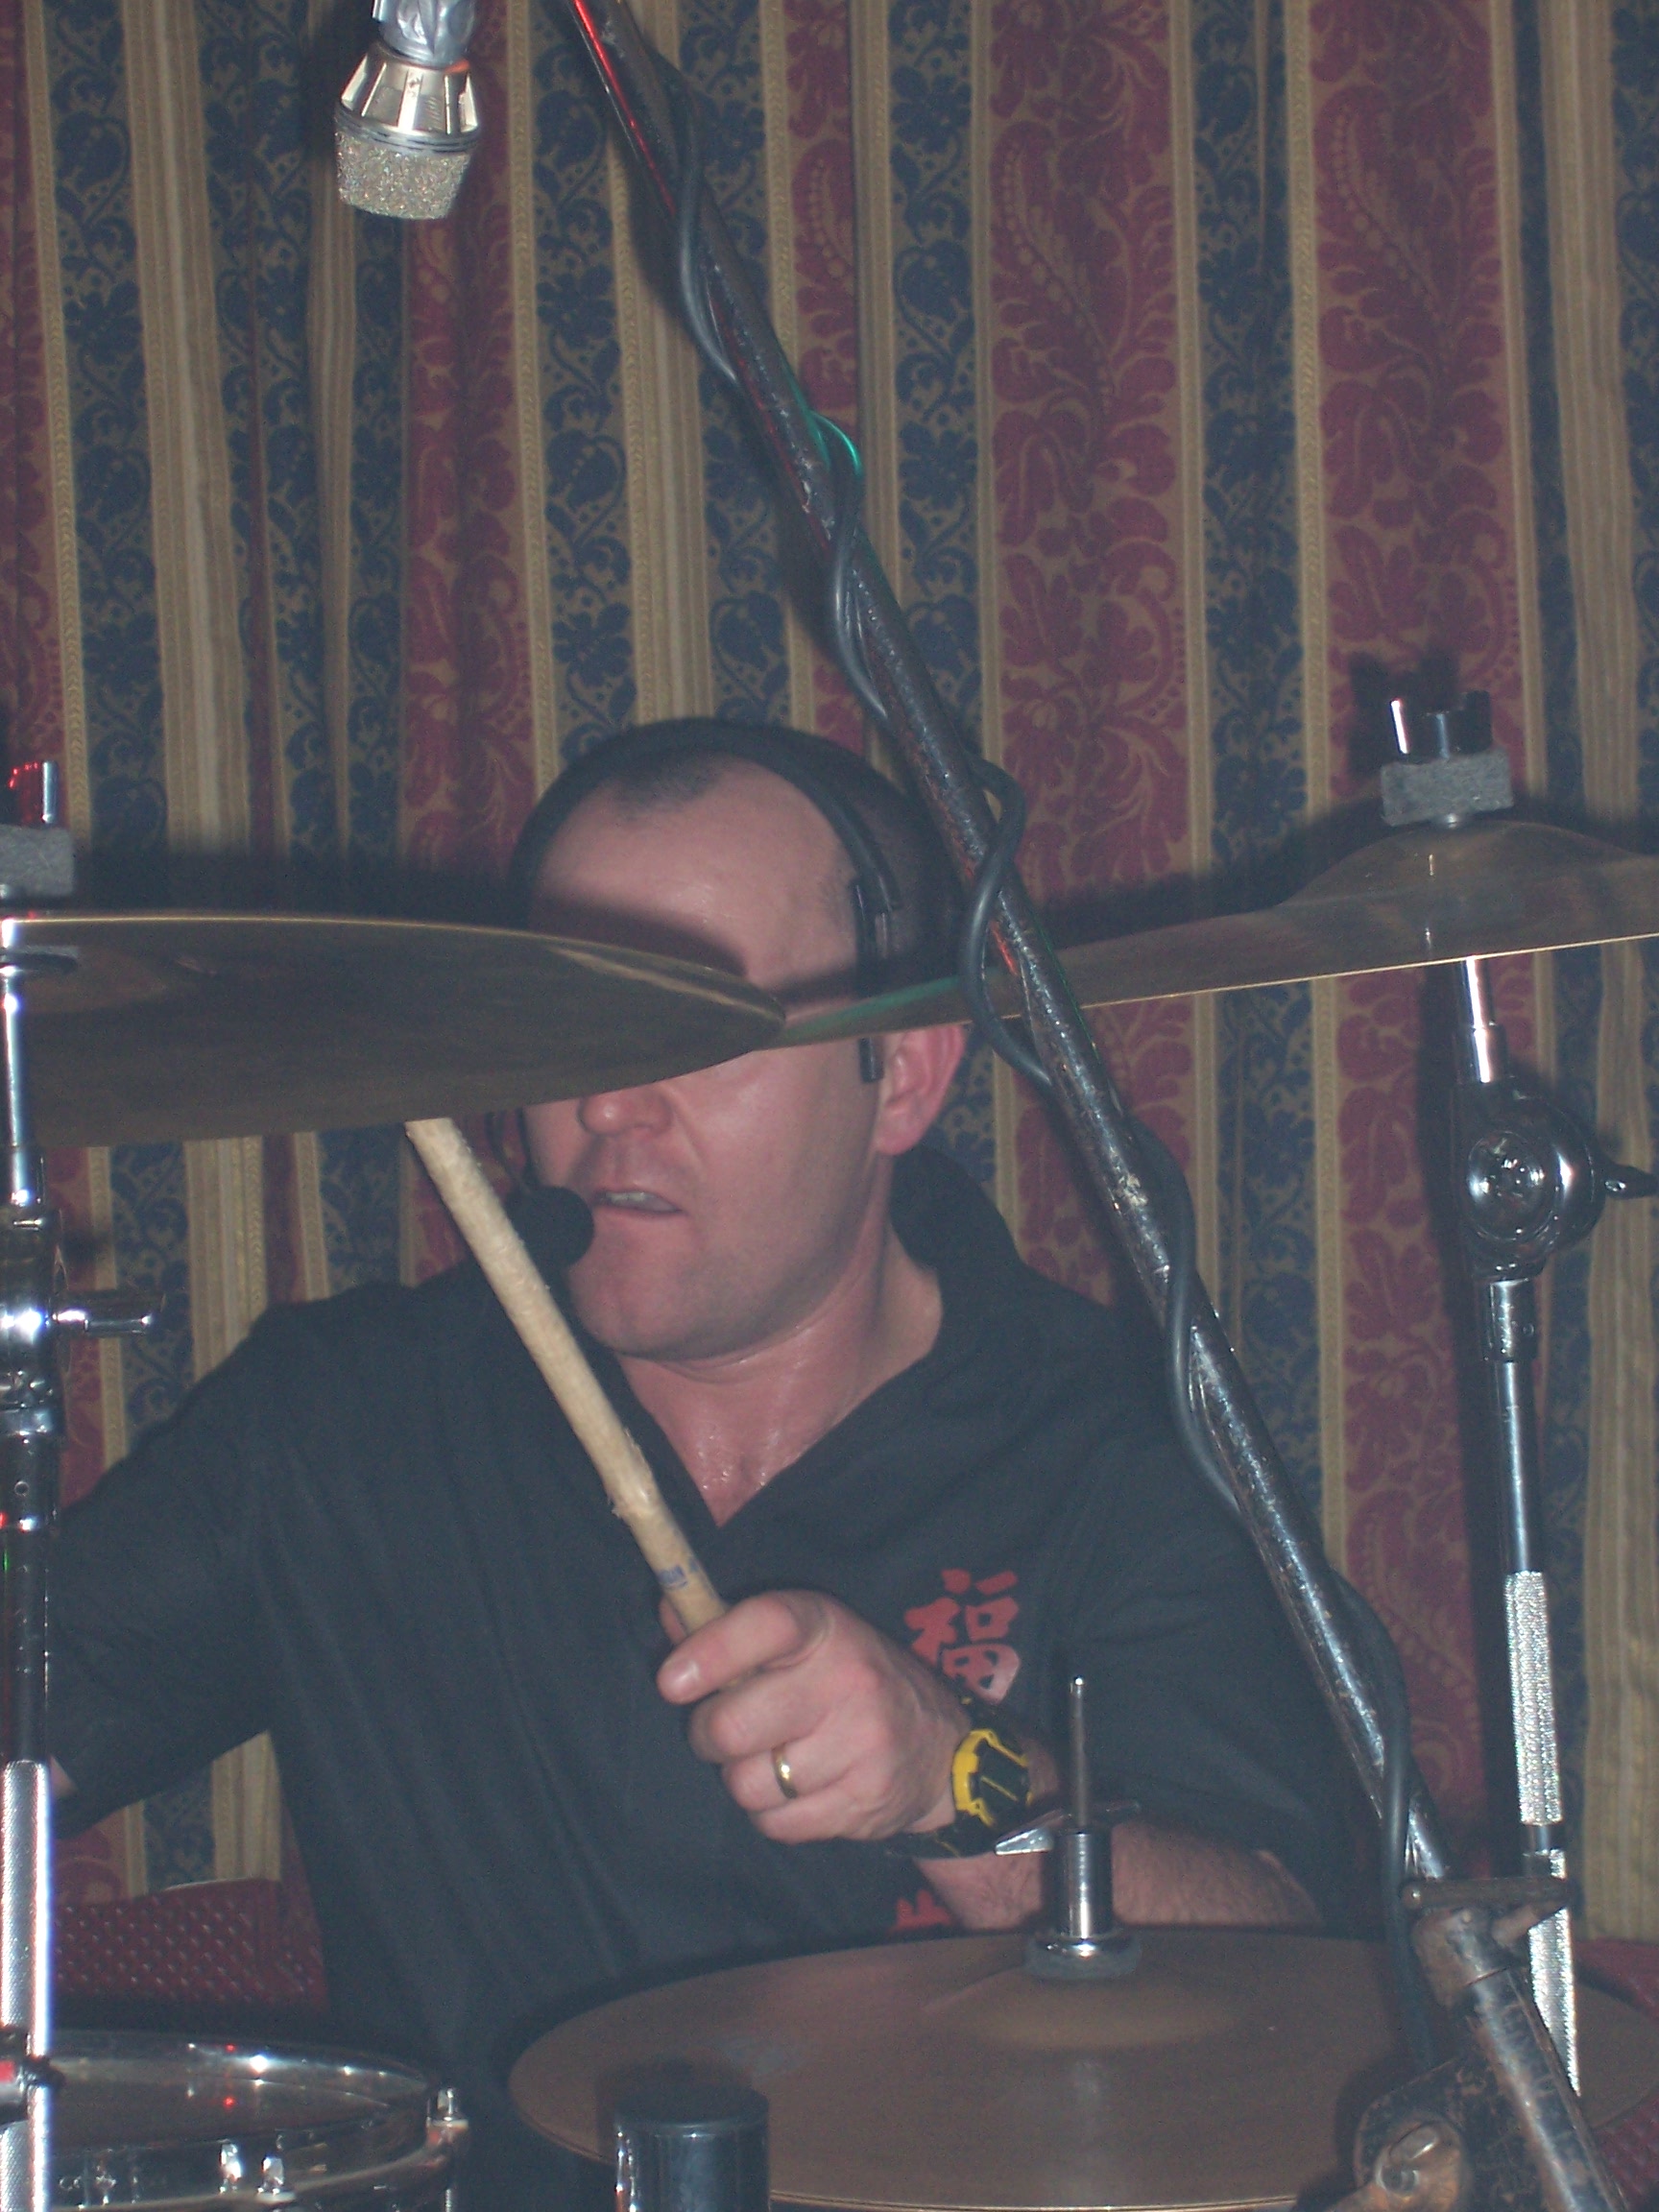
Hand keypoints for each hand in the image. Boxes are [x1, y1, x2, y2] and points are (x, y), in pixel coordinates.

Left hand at [656, 1590, 965, 1841]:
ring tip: (772, 1759)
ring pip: (747, 1784)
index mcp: (827, 1627)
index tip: (672, 1681)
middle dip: (710, 1735)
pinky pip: (775, 1824)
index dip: (710, 1651)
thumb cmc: (848, 1681)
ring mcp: (862, 1744)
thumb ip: (732, 1625)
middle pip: (733, 1726)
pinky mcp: (864, 1802)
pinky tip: (796, 1790)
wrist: (940, 1749)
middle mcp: (849, 1679)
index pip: (767, 1624)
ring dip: (743, 1779)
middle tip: (726, 1730)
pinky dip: (771, 1814)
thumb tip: (669, 1606)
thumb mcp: (805, 1637)